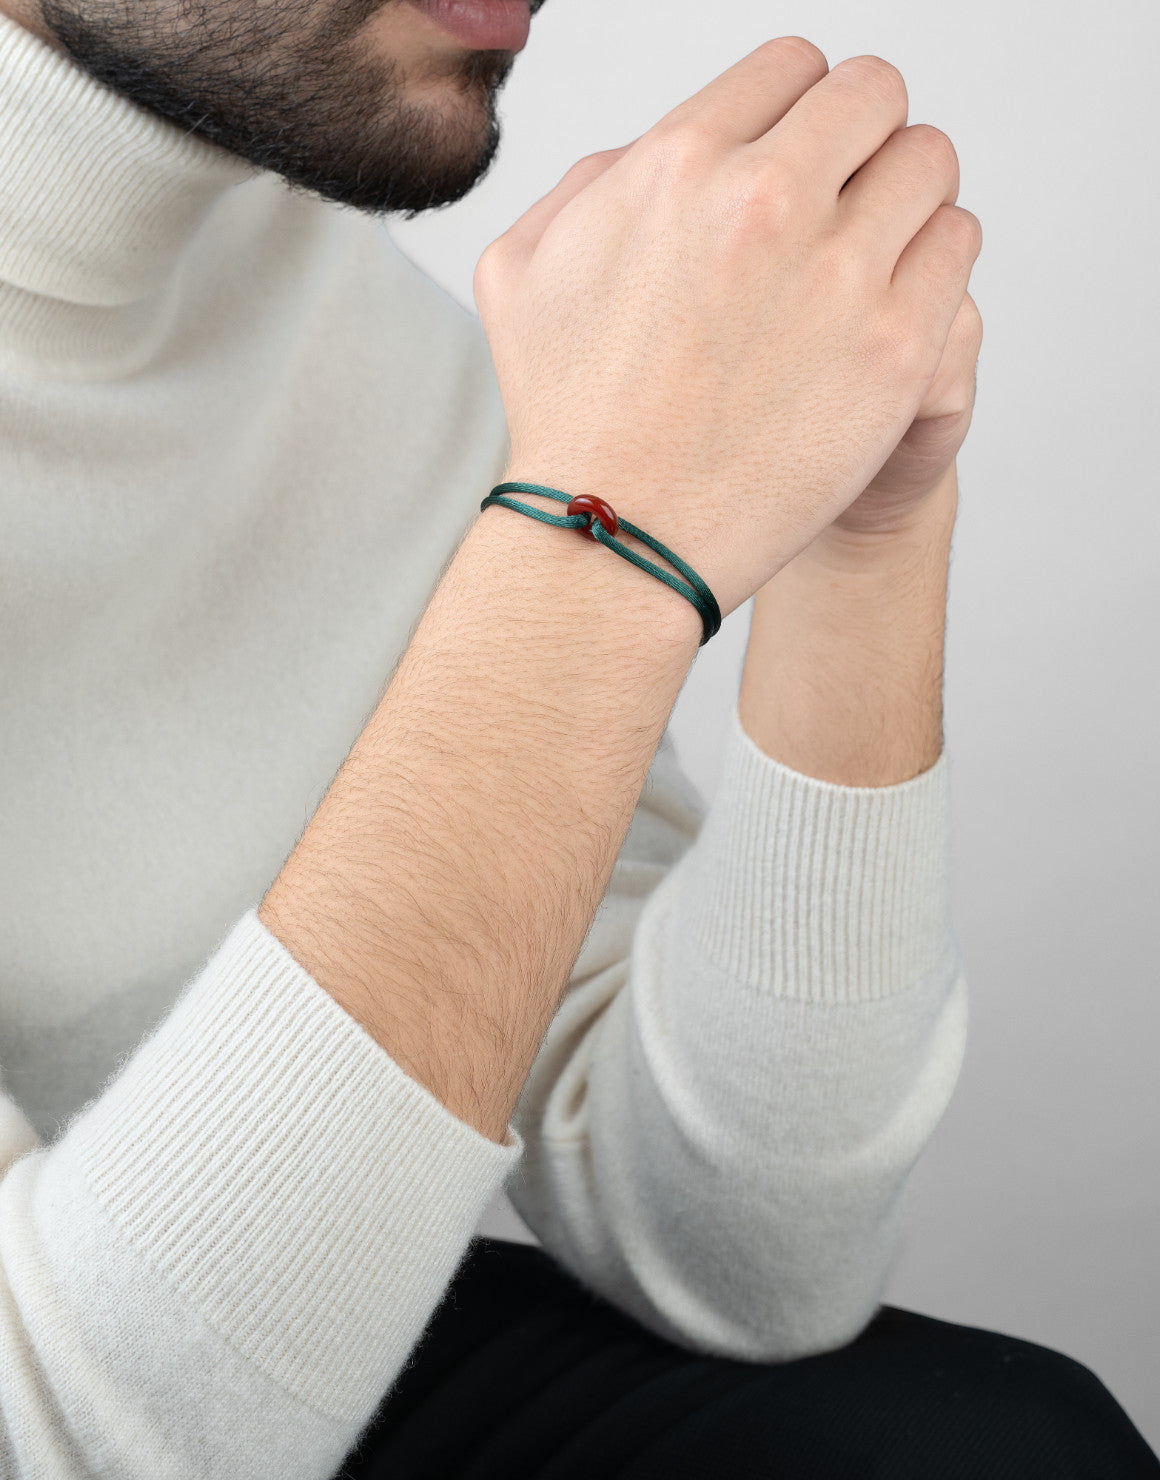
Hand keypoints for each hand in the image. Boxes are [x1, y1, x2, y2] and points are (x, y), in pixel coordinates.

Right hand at [475, 38, 982, 617]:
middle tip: (845, 193)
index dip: (796, 108)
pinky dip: (934, 259)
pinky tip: (890, 301)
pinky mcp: (896, 349)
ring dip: (905, 194)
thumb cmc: (568, 419)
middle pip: (873, 95)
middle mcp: (766, 202)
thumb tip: (649, 152)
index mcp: (678, 165)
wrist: (616, 536)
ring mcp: (841, 275)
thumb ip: (591, 183)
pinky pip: (957, 245)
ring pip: (930, 163)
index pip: (791, 68)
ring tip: (872, 249)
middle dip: (860, 136)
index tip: (798, 152)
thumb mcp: (523, 271)